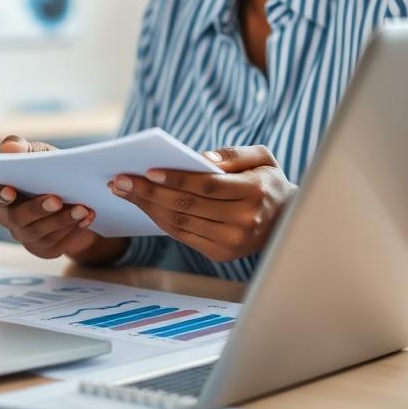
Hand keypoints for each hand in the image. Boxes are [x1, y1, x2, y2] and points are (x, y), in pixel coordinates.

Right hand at [0, 136, 123, 262]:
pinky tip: (87, 218)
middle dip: (37, 208)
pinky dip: (74, 230)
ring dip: (62, 220)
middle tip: (56, 199)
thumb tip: (9, 147)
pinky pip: (57, 243)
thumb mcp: (42, 156)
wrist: (79, 198)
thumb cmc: (53, 173)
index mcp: (5, 193)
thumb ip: (25, 149)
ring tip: (83, 208)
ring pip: (40, 232)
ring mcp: (27, 237)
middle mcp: (11, 218)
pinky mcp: (46, 249)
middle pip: (17, 218)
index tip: (10, 190)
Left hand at [108, 145, 296, 262]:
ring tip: (123, 192)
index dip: (176, 179)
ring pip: (180, 223)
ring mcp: (232, 242)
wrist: (288, 220)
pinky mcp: (221, 254)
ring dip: (147, 207)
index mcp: (254, 192)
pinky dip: (160, 220)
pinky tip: (143, 206)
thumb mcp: (262, 158)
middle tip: (119, 181)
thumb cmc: (268, 182)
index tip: (148, 171)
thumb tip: (200, 158)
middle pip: (187, 206)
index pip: (207, 186)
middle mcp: (243, 221)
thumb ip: (234, 154)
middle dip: (149, 193)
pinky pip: (183, 235)